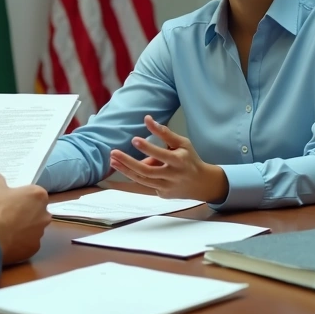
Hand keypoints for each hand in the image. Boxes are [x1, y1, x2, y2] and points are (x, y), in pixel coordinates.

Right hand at [0, 174, 51, 264]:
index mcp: (38, 196)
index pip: (34, 193)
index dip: (22, 196)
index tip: (11, 199)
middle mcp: (45, 214)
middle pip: (36, 211)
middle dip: (25, 212)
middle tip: (8, 214)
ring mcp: (40, 233)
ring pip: (33, 228)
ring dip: (23, 228)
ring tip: (5, 229)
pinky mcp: (34, 248)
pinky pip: (27, 243)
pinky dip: (19, 242)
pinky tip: (7, 240)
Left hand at [108, 115, 229, 202]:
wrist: (201, 183)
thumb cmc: (190, 159)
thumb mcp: (182, 143)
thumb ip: (164, 133)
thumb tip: (147, 119)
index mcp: (179, 160)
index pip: (161, 154)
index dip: (147, 148)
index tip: (134, 139)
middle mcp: (172, 176)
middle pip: (147, 171)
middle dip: (128, 162)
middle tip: (114, 153)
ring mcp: (166, 187)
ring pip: (142, 180)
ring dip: (126, 171)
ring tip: (113, 161)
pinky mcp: (162, 194)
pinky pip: (144, 186)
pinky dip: (133, 178)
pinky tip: (123, 170)